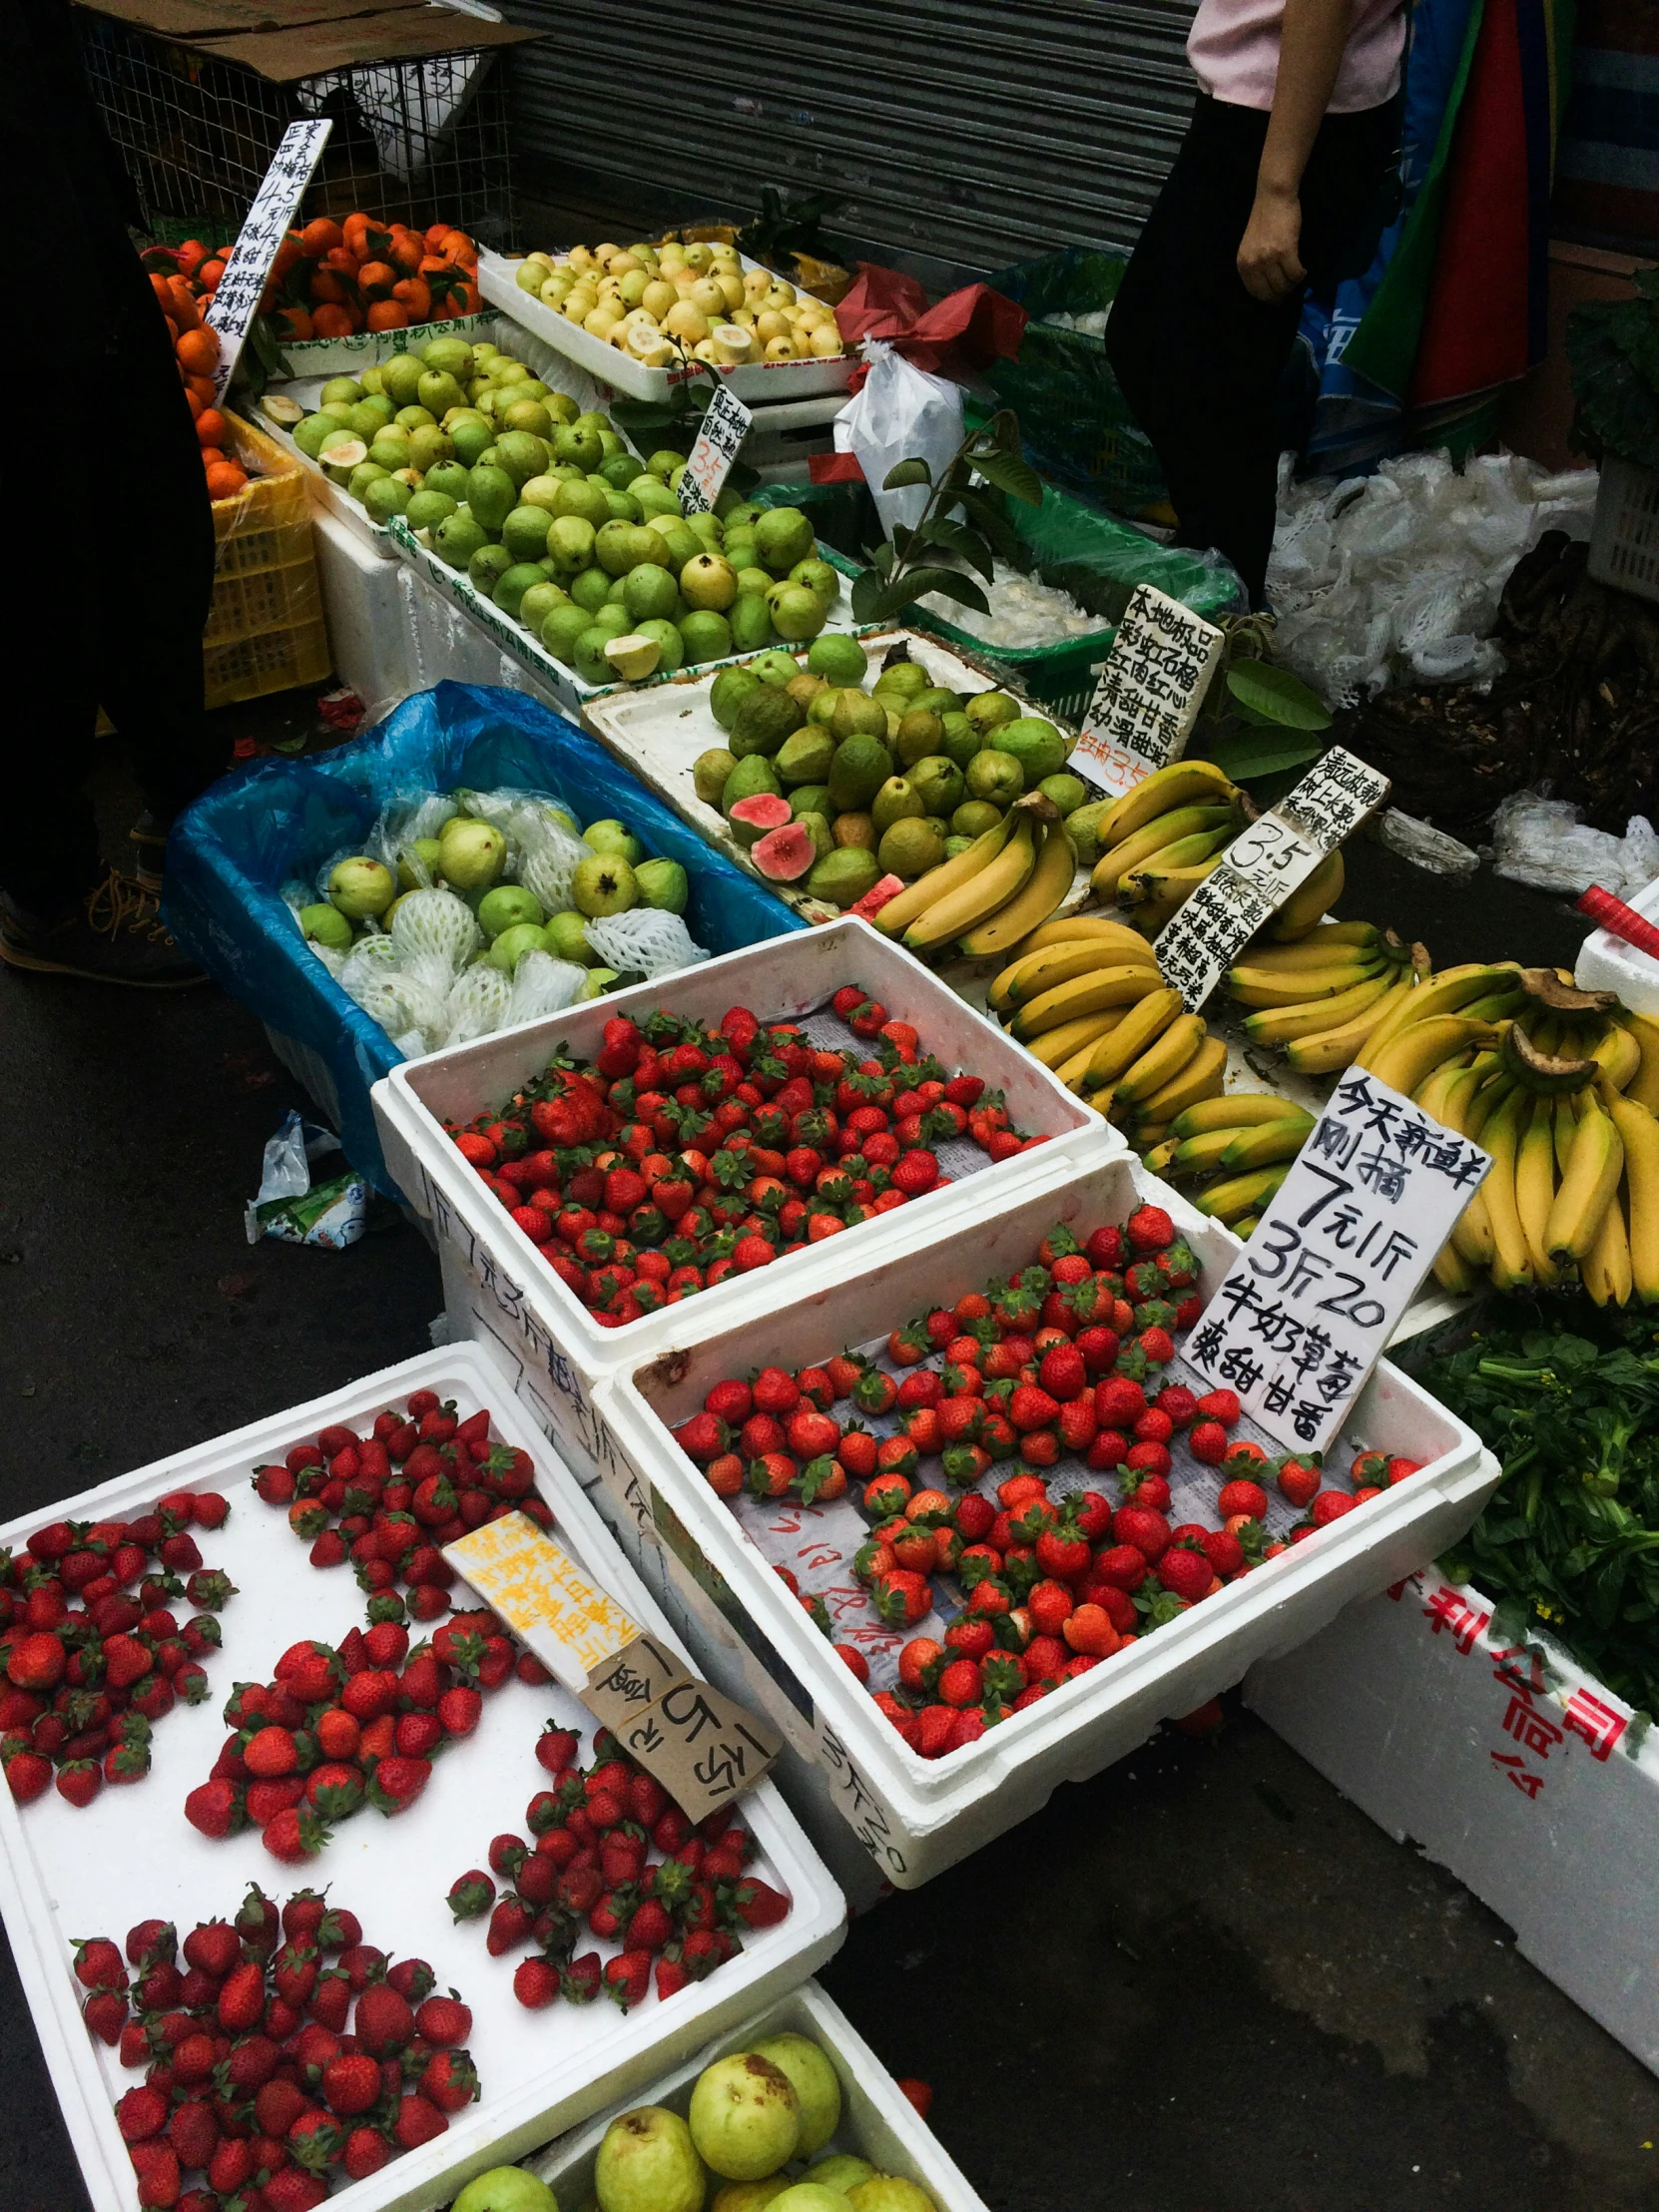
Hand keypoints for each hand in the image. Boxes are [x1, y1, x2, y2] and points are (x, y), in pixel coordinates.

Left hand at [1237, 185, 1305, 302]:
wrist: (1273, 198)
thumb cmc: (1263, 220)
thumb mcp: (1250, 247)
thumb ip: (1254, 265)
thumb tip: (1268, 285)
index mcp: (1242, 264)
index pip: (1255, 292)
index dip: (1267, 298)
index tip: (1276, 299)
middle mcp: (1253, 264)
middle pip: (1270, 292)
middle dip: (1281, 295)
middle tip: (1289, 290)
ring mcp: (1269, 259)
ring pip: (1284, 285)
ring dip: (1292, 284)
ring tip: (1296, 277)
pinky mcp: (1285, 252)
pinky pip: (1295, 274)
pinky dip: (1300, 275)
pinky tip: (1302, 271)